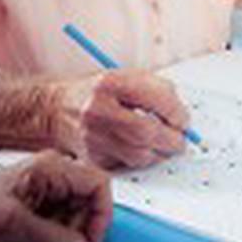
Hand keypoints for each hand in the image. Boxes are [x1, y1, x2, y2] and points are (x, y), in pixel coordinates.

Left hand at [0, 151, 112, 241]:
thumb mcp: (14, 226)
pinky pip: (60, 227)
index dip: (101, 215)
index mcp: (49, 166)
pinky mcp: (35, 213)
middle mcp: (50, 177)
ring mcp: (43, 195)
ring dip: (69, 237)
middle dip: (83, 229)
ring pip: (76, 217)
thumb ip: (54, 238)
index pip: (98, 184)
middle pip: (89, 202)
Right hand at [52, 69, 189, 169]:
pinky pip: (127, 165)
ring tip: (164, 145)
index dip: (175, 112)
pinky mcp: (92, 158)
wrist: (57, 110)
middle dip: (172, 139)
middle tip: (181, 140)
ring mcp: (92, 137)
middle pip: (146, 132)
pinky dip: (142, 160)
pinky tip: (142, 149)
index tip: (184, 120)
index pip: (152, 98)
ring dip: (159, 153)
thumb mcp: (125, 77)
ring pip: (139, 154)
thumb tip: (181, 113)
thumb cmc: (98, 92)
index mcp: (110, 83)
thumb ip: (156, 88)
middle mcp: (98, 110)